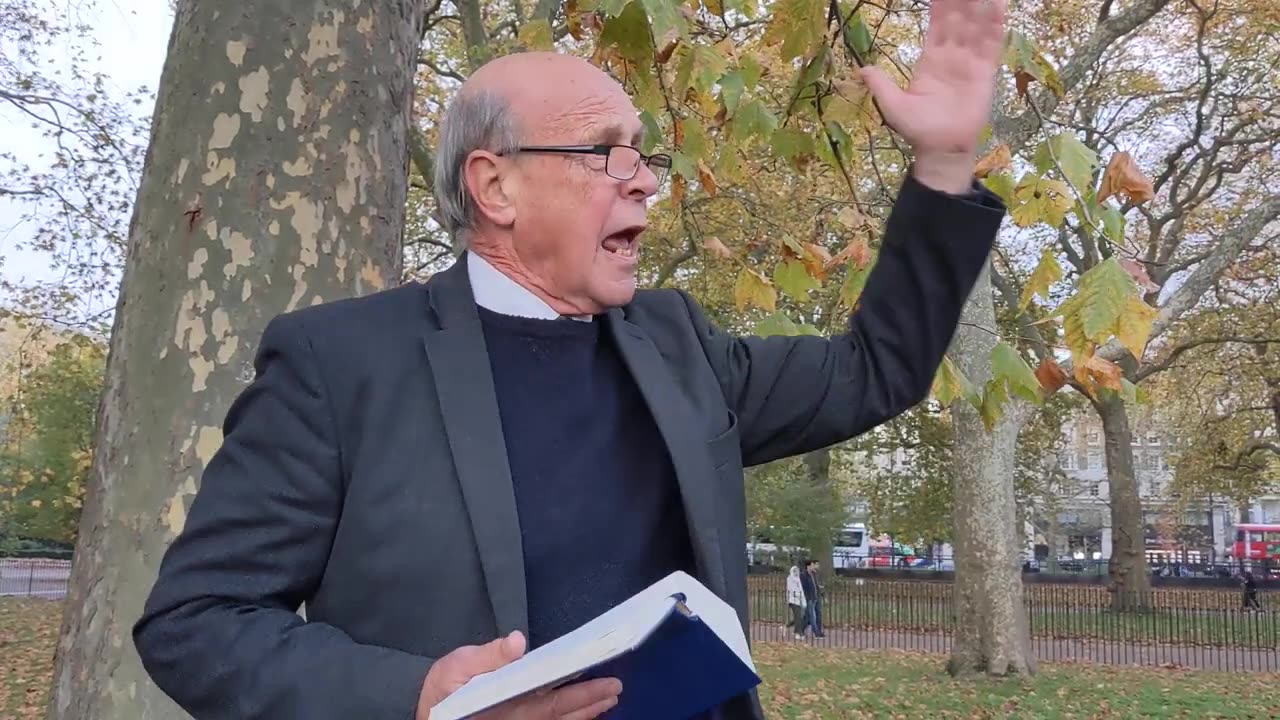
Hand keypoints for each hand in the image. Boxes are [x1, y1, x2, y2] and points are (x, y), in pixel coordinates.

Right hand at [417, 631, 621, 719]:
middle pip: (561, 715)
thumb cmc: (442, 690)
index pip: (551, 702)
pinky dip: (568, 719)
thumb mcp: (457, 666)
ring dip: (585, 713)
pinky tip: (584, 712)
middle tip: (616, 690)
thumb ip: (488, 656)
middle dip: (590, 702)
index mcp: (506, 706)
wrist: (426, 714)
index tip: (605, 683)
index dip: (580, 694)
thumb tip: (518, 641)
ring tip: (608, 701)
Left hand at [860, 0, 1006, 192]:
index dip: (940, 3)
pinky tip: (997, 4)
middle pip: (958, 18)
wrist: (941, 149)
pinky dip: (995, 24)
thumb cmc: (919, 129)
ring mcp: (970, 62)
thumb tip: (862, 69)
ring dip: (978, 4)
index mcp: (931, 58)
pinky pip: (991, 44)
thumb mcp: (894, 105)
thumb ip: (881, 85)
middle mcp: (953, 55)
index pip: (937, 23)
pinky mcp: (985, 72)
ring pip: (975, 26)